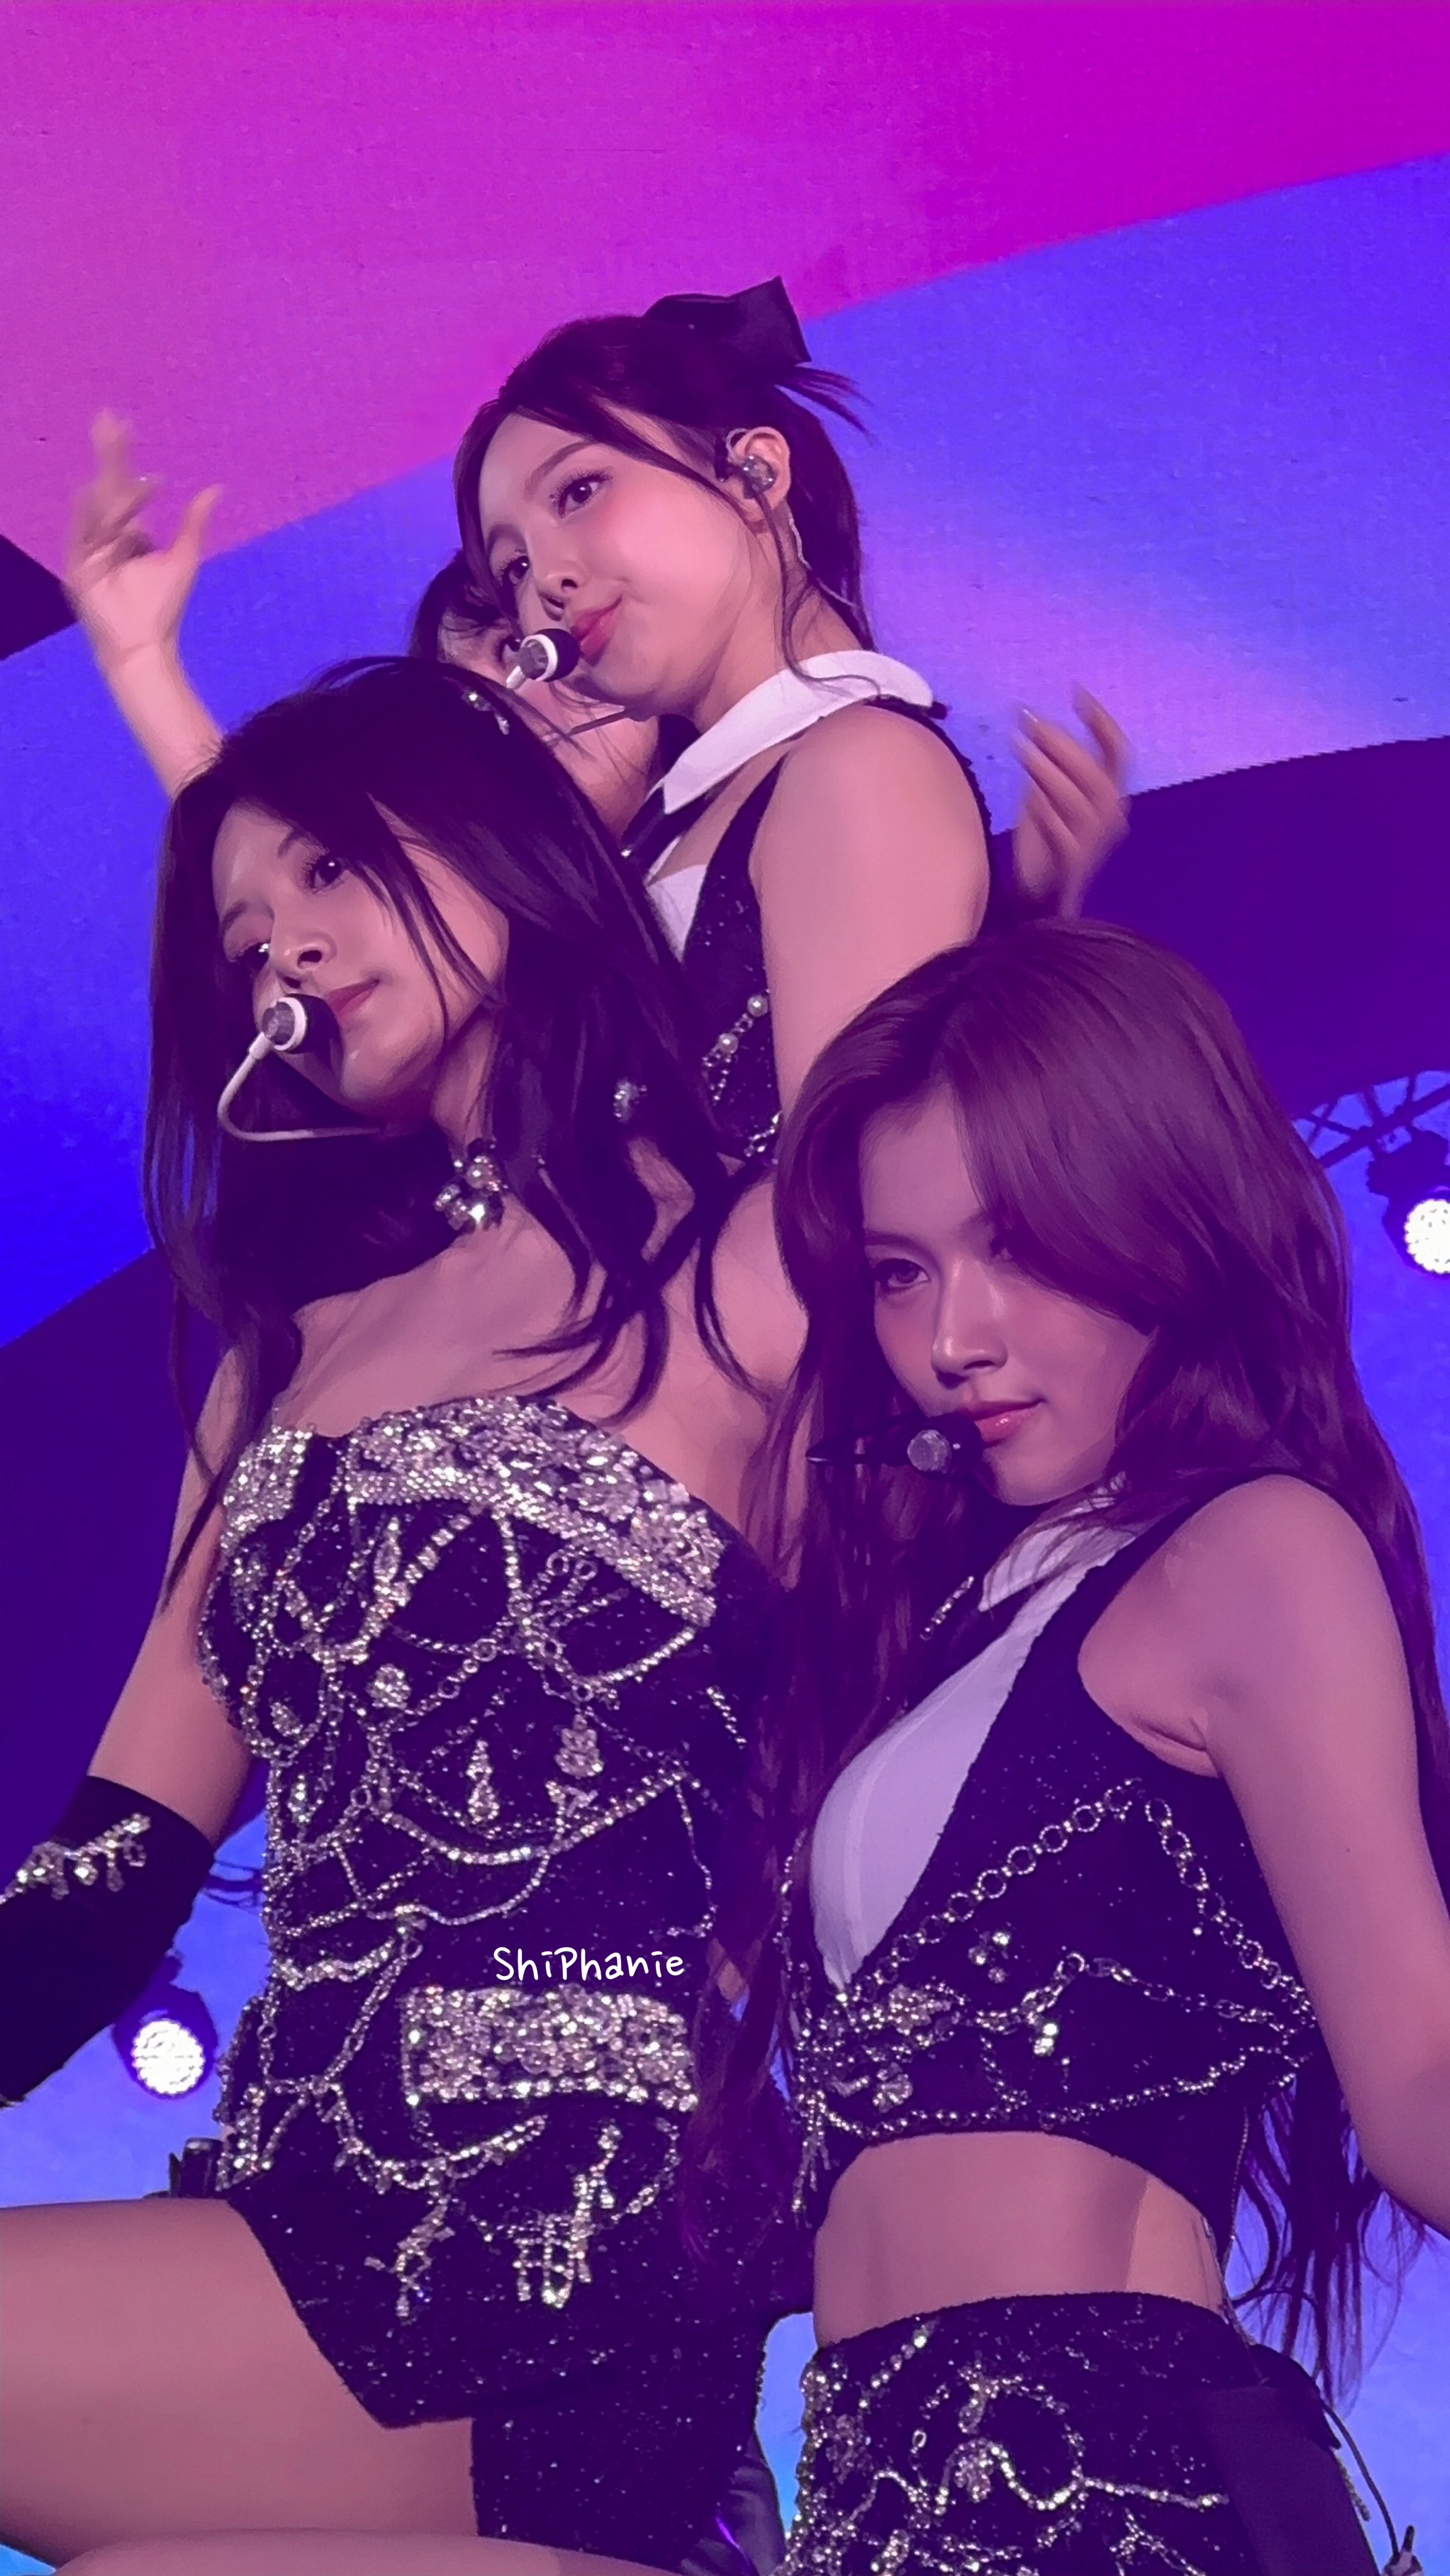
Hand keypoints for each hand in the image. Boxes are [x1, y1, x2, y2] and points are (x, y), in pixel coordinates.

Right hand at [64, 412, 219, 673]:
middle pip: (106, 485)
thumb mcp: (183, 557)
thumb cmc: (163, 607)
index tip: (126, 425)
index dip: (123, 456)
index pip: (123, 484)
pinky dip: (90, 515)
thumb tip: (215, 489)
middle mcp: (105, 534)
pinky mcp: (78, 568)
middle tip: (107, 416)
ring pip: (99, 506)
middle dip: (106, 453)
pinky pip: (83, 534)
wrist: (145, 644)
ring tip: (115, 445)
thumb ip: (194, 523)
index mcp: (127, 530)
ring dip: (107, 478)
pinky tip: (94, 490)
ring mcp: (89, 549)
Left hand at [1010, 690, 1129, 918]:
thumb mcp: (1046, 791)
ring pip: (1077, 800)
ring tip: (1021, 747)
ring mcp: (1094, 840)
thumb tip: (1031, 721)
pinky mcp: (1073, 861)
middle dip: (1063, 744)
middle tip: (1030, 722)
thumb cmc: (1045, 837)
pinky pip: (1063, 832)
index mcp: (1111, 793)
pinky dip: (1047, 813)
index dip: (1100, 721)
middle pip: (1096, 772)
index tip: (1077, 692)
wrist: (1041, 891)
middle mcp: (1111, 814)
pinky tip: (1030, 798)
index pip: (1117, 751)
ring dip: (1049, 770)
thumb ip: (1047, 763)